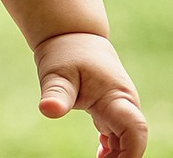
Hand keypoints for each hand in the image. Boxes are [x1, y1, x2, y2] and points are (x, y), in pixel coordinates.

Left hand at [35, 31, 147, 157]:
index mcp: (117, 97)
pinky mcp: (109, 110)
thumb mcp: (57, 72)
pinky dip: (112, 148)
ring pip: (126, 139)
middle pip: (133, 140)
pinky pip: (117, 135)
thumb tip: (47, 110)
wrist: (72, 35)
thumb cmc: (65, 52)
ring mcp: (119, 108)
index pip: (134, 130)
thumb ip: (56, 93)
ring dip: (117, 156)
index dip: (131, 153)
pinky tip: (101, 157)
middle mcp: (124, 105)